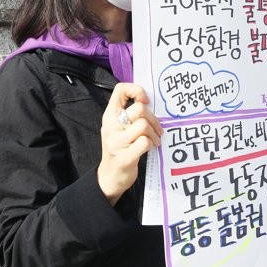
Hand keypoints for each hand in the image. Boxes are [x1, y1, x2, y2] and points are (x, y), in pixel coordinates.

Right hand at [98, 83, 161, 205]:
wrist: (110, 177)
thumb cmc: (120, 149)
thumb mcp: (119, 128)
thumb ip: (129, 115)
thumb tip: (150, 103)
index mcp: (109, 116)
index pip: (120, 90)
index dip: (136, 90)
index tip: (145, 102)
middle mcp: (111, 126)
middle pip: (139, 109)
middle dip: (154, 119)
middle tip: (157, 129)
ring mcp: (116, 142)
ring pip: (143, 125)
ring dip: (155, 133)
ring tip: (154, 140)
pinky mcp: (124, 157)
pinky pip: (144, 142)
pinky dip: (151, 144)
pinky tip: (150, 148)